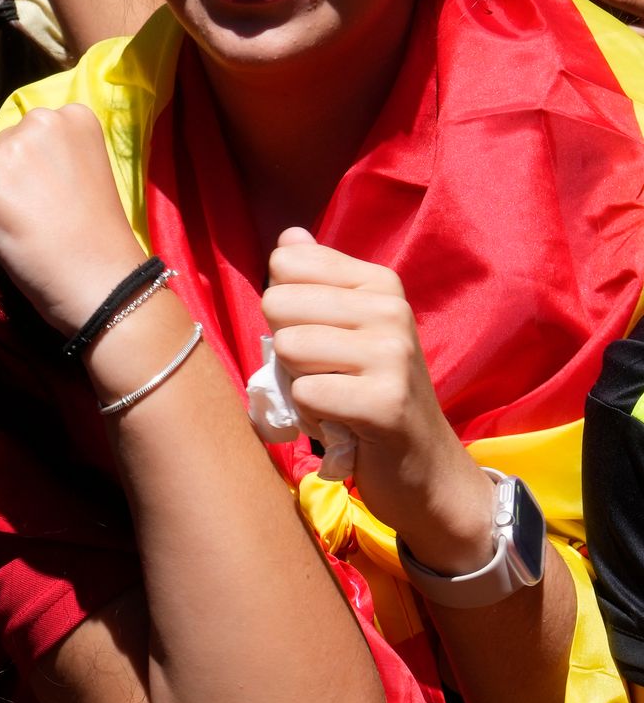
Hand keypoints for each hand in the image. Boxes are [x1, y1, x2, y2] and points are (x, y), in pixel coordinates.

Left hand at [0, 105, 149, 335]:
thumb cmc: (93, 237)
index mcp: (70, 117)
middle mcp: (40, 121)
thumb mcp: (59, 182)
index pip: (19, 140)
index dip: (33, 177)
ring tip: (36, 231)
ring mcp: (10, 153)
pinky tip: (18, 244)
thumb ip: (0, 160)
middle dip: (10, 191)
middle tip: (50, 217)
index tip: (62, 197)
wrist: (103, 282)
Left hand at [262, 228, 496, 572]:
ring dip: (298, 381)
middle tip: (326, 372)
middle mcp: (391, 309)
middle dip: (287, 346)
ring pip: (288, 347)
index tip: (320, 334)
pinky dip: (310, 415)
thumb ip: (317, 282)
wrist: (424, 465)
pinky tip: (342, 422)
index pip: (285, 264)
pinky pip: (304, 393)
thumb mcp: (348, 328)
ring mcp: (392, 355)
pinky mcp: (384, 402)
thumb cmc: (370, 390)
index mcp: (379, 283)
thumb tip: (288, 236)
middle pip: (278, 303)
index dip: (284, 306)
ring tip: (335, 396)